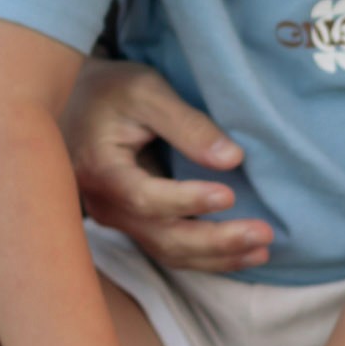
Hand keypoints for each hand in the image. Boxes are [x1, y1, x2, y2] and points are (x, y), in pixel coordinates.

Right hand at [63, 59, 273, 273]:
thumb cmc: (112, 89)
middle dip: (216, 241)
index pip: (145, 198)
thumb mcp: (147, 91)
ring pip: (168, 251)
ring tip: (261, 248)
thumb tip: (232, 158)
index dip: (188, 201)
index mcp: (100, 169)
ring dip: (217, 256)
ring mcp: (118, 219)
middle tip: (263, 234)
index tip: (229, 195)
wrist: (81, 100)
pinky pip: (170, 248)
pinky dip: (207, 255)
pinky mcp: (134, 223)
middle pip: (162, 237)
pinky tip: (241, 253)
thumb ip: (187, 124)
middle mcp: (105, 204)